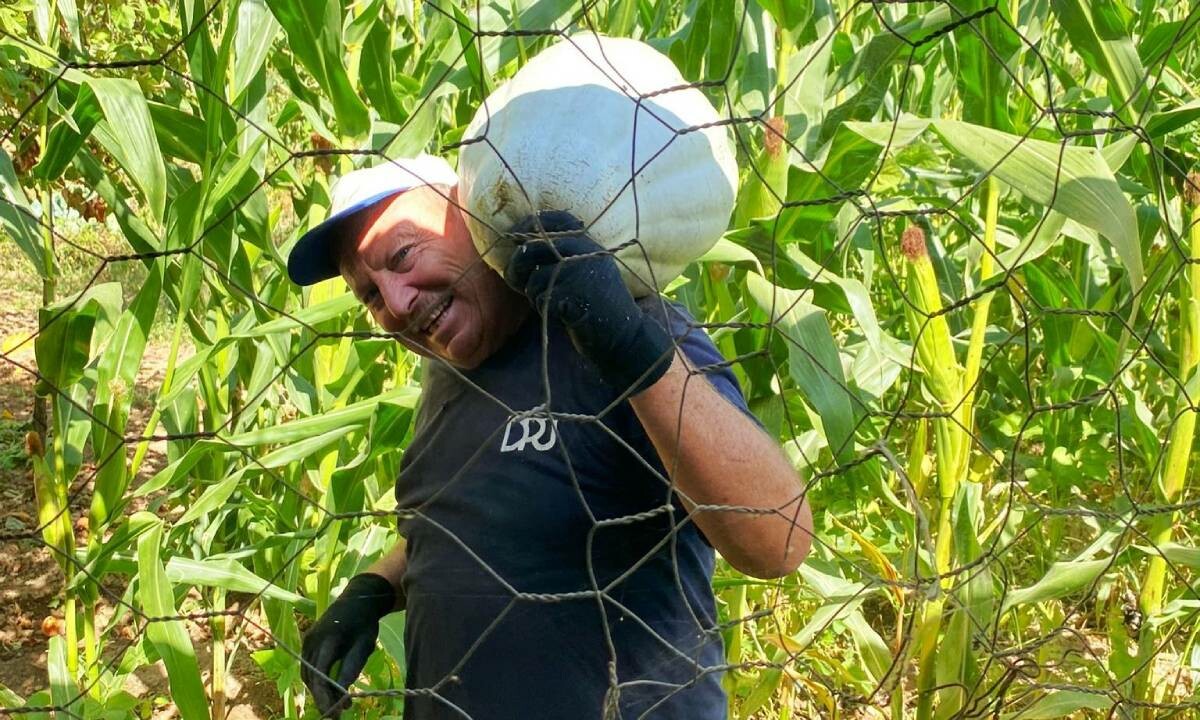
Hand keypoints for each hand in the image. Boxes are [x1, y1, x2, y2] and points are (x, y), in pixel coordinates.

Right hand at [301, 573, 396, 717]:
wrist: (358, 599)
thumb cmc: (364, 623)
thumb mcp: (363, 646)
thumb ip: (351, 668)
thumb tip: (342, 694)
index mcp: (326, 640)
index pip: (320, 674)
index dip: (325, 696)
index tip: (336, 712)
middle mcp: (311, 641)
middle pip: (311, 677)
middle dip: (322, 698)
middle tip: (338, 714)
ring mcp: (308, 641)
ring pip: (308, 674)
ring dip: (319, 691)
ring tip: (337, 705)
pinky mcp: (309, 642)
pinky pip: (309, 666)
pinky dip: (317, 680)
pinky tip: (330, 690)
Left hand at [504, 211, 672, 394]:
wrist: (625, 335)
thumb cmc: (597, 304)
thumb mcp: (585, 270)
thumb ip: (560, 255)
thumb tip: (517, 247)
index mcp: (588, 242)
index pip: (556, 219)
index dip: (529, 223)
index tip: (515, 238)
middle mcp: (584, 251)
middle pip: (533, 247)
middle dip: (516, 266)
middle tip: (515, 280)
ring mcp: (579, 271)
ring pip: (533, 278)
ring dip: (534, 294)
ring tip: (553, 303)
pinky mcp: (573, 294)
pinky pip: (540, 298)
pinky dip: (543, 309)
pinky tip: (561, 315)